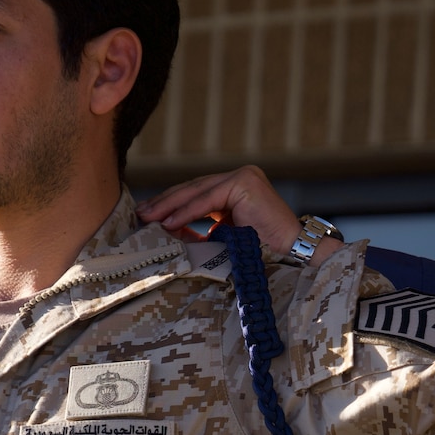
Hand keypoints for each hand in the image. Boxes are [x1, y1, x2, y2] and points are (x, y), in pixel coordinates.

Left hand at [137, 166, 341, 263]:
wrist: (293, 257)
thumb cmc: (262, 255)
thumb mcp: (223, 239)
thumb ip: (200, 232)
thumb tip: (167, 232)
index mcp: (238, 189)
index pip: (198, 194)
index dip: (172, 205)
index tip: (148, 216)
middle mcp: (242, 178)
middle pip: (195, 189)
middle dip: (166, 203)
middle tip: (140, 215)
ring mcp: (244, 177)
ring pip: (198, 191)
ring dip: (171, 206)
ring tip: (149, 218)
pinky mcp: (245, 183)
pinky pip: (208, 198)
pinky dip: (186, 212)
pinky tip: (169, 222)